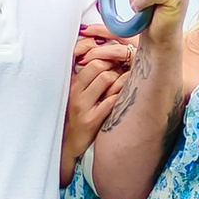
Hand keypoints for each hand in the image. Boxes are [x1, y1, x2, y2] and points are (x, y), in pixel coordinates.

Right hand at [64, 26, 135, 175]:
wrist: (73, 142)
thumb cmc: (81, 114)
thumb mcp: (82, 93)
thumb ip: (92, 75)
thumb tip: (110, 55)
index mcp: (74, 83)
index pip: (92, 59)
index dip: (110, 59)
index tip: (119, 63)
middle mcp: (76, 92)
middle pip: (100, 66)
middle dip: (116, 67)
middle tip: (124, 73)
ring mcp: (83, 106)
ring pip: (108, 79)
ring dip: (121, 80)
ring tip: (125, 85)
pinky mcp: (91, 120)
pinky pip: (112, 100)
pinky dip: (122, 96)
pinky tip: (125, 98)